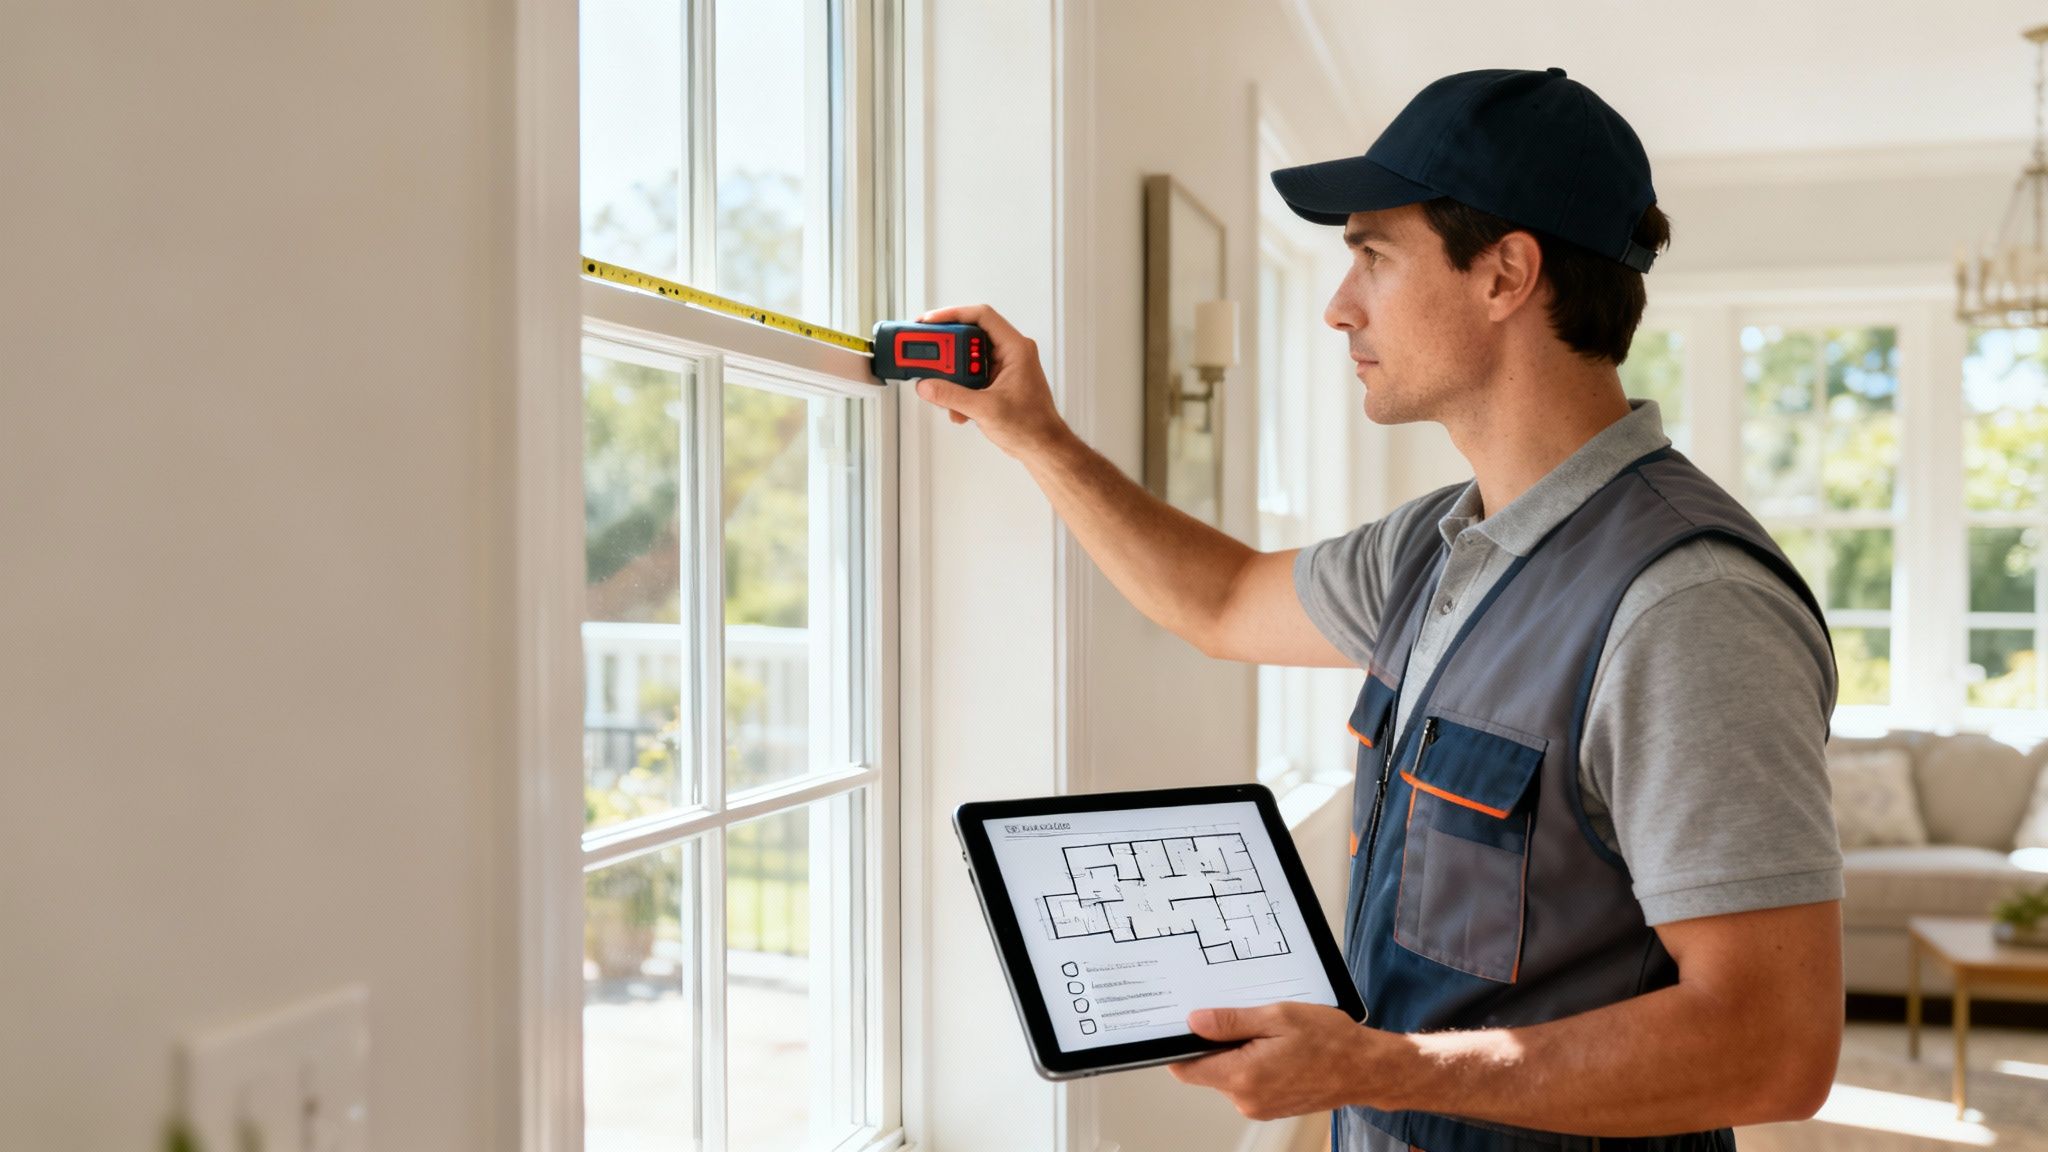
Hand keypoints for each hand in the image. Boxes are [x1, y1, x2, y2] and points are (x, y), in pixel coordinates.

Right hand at [905, 303, 1068, 459]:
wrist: (1042, 448)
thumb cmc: (1033, 426)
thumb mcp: (987, 409)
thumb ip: (953, 396)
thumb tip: (928, 386)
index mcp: (1016, 349)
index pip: (982, 316)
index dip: (953, 315)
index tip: (931, 322)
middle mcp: (1010, 354)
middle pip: (970, 337)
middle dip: (946, 350)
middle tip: (927, 356)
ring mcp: (1002, 369)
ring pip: (967, 360)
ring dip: (952, 377)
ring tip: (942, 388)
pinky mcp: (995, 383)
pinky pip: (970, 378)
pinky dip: (959, 391)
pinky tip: (956, 408)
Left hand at [1168, 1003, 1391, 1121]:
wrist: (1365, 1069)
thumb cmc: (1329, 1040)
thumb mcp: (1277, 1017)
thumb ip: (1231, 1022)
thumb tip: (1194, 1022)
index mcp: (1243, 1075)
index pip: (1186, 1069)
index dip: (1180, 1046)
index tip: (1186, 1027)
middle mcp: (1246, 1099)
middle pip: (1207, 1070)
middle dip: (1217, 1044)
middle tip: (1244, 1020)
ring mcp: (1258, 1107)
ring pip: (1228, 1075)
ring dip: (1238, 1053)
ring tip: (1269, 1034)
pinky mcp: (1269, 1107)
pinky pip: (1247, 1083)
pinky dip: (1253, 1064)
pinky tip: (1276, 1049)